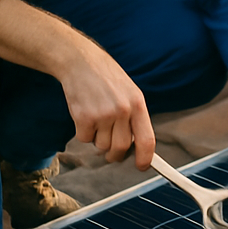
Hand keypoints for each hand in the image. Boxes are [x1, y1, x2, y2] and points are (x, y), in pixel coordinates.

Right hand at [0, 0, 155, 169]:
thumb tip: (135, 146)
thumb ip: (134, 117)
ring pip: (101, 146)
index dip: (145, 157)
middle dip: (114, 153)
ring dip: (97, 138)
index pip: (146, 139)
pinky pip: (84, 139)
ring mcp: (103, 115)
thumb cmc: (106, 78)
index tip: (142, 166)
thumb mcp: (129, 92)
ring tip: (96, 117)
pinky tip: (84, 114)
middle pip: (120, 148)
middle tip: (109, 146)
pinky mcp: (83, 117)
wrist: (80, 62)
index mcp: (138, 104)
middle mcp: (123, 111)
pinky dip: (82, 132)